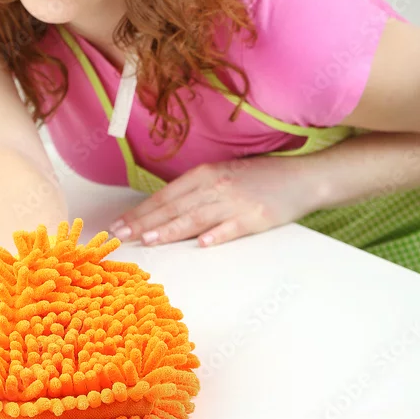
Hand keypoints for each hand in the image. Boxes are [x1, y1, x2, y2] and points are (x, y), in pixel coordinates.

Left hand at [109, 154, 323, 246]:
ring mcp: (235, 202)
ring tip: (148, 240)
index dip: (140, 211)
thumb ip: (195, 191)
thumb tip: (163, 209)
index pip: (164, 196)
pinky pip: (232, 227)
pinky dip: (216, 235)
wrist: (301, 177)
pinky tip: (201, 244)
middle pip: (173, 207)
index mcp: (204, 174)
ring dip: (170, 229)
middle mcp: (215, 186)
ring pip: (195, 218)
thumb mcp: (222, 175)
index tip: (119, 225)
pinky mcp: (256, 216)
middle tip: (120, 237)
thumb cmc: (259, 177)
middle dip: (143, 223)